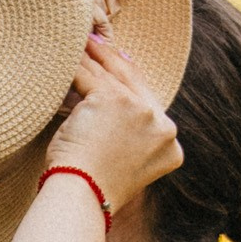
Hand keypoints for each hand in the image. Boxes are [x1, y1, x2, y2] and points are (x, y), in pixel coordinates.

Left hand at [47, 28, 180, 212]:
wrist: (84, 198)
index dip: (133, 82)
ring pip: (111, 77)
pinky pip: (89, 76)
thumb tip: (125, 102)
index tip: (121, 64)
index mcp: (171, 145)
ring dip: (93, 57)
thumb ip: (134, 138)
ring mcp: (139, 110)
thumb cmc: (96, 189)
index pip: (151, 104)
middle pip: (135, 83)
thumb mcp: (129, 166)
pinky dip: (76, 66)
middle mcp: (162, 125)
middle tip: (97, 43)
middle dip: (113, 61)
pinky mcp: (111, 99)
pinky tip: (68, 54)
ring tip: (80, 43)